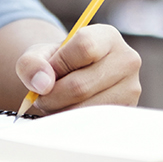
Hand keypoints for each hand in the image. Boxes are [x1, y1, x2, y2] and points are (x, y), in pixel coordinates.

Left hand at [15, 24, 140, 113]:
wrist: (74, 78)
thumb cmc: (58, 63)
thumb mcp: (39, 54)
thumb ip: (32, 63)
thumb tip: (43, 84)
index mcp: (107, 36)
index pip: (85, 47)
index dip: (59, 63)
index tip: (48, 70)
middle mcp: (127, 60)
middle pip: (81, 85)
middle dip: (52, 96)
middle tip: (42, 96)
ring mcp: (130, 89)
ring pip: (85, 109)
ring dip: (60, 111)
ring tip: (55, 103)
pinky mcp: (126, 112)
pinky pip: (93, 124)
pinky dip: (73, 122)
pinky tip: (68, 111)